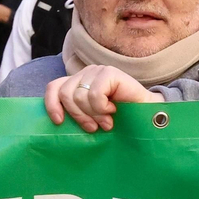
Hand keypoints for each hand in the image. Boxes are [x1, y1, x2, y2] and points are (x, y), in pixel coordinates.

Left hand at [44, 65, 162, 131]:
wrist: (146, 117)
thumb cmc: (118, 120)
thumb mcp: (90, 118)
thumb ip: (75, 114)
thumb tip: (56, 123)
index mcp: (77, 83)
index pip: (54, 87)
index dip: (52, 104)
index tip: (59, 122)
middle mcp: (85, 74)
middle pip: (65, 94)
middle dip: (78, 115)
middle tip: (93, 127)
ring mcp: (97, 71)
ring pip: (79, 96)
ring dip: (93, 114)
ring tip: (106, 122)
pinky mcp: (109, 72)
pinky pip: (94, 94)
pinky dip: (102, 108)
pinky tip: (113, 110)